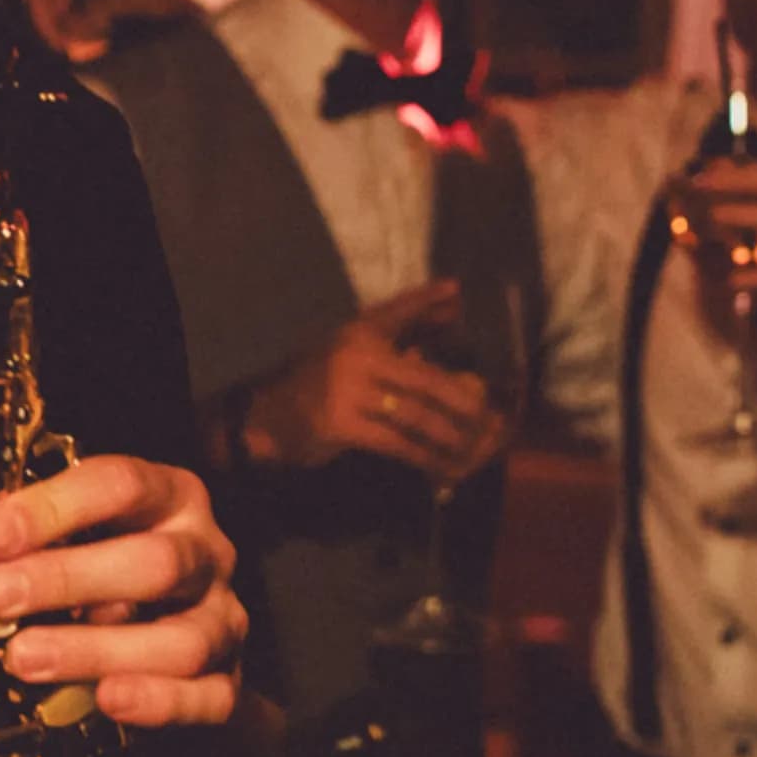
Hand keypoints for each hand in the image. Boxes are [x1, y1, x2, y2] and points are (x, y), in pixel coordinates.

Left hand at [0, 453, 244, 726]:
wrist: (174, 649)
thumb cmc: (111, 576)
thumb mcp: (74, 537)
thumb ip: (30, 533)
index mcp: (169, 498)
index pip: (121, 485)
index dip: (54, 507)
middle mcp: (206, 552)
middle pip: (154, 563)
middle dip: (67, 579)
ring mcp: (224, 619)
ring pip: (181, 640)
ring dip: (95, 650)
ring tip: (24, 658)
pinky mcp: (229, 680)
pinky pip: (208, 697)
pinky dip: (159, 701)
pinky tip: (107, 699)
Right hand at [239, 279, 503, 482]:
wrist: (265, 418)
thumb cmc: (316, 385)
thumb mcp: (351, 353)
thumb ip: (396, 338)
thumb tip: (447, 314)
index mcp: (357, 331)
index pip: (399, 309)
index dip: (429, 300)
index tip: (459, 291)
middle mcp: (355, 354)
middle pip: (425, 376)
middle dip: (462, 400)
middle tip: (491, 416)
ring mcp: (347, 390)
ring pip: (415, 413)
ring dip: (450, 434)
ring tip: (474, 446)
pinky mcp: (341, 424)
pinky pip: (396, 442)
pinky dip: (424, 456)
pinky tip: (442, 466)